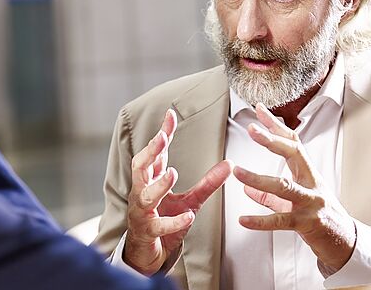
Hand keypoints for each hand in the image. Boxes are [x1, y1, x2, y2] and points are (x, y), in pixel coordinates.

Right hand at [123, 109, 232, 274]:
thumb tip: (230, 164)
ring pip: (146, 196)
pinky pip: (159, 226)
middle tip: (162, 138)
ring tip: (172, 173)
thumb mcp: (190, 200)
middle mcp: (143, 192)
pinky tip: (188, 216)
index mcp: (152, 180)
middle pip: (141, 167)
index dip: (162, 134)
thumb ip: (208, 182)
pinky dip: (173, 222)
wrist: (147, 253)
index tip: (170, 115)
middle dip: (151, 152)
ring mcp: (143, 213)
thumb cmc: (163, 220)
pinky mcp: (148, 233)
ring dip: (158, 184)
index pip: (155, 153)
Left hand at [233, 103, 356, 271]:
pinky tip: (243, 220)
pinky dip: (260, 221)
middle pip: (294, 154)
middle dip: (272, 140)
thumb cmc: (321, 217)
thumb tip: (247, 188)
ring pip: (284, 186)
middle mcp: (311, 183)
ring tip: (238, 172)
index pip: (292, 142)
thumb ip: (269, 195)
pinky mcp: (307, 223)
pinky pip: (281, 220)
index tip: (260, 110)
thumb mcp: (296, 201)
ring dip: (259, 178)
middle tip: (252, 130)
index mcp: (308, 173)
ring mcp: (311, 202)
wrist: (344, 242)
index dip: (276, 126)